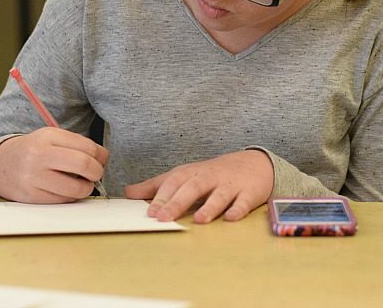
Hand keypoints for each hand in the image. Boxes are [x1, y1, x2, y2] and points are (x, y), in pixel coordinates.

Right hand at [0, 127, 108, 203]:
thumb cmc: (34, 150)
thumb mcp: (51, 138)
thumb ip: (77, 144)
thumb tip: (103, 158)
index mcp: (48, 136)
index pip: (87, 147)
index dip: (101, 156)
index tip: (101, 160)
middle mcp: (39, 155)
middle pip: (84, 165)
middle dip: (97, 172)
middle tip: (96, 174)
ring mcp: (34, 177)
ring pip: (76, 188)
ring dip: (86, 188)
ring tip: (82, 183)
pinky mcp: (31, 196)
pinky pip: (63, 200)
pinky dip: (71, 196)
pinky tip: (66, 189)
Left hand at [124, 150, 273, 223]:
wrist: (254, 163)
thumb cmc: (214, 173)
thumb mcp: (185, 175)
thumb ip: (157, 186)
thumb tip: (128, 193)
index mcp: (192, 173)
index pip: (174, 182)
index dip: (161, 197)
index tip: (150, 213)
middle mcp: (209, 177)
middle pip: (193, 188)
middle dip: (178, 202)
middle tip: (164, 218)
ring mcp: (230, 185)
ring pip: (219, 195)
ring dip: (209, 207)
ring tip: (199, 220)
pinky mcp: (248, 193)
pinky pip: (243, 202)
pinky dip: (238, 209)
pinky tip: (231, 218)